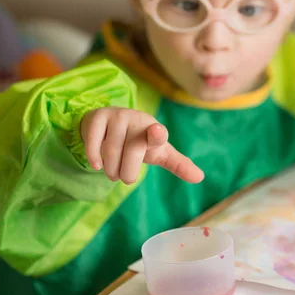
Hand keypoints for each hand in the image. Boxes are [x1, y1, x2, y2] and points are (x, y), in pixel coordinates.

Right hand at [80, 107, 203, 183]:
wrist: (110, 125)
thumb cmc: (139, 141)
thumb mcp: (159, 152)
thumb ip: (178, 164)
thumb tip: (200, 178)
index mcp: (155, 130)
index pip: (158, 134)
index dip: (157, 134)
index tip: (156, 132)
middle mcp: (137, 119)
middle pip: (132, 153)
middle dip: (128, 173)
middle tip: (125, 177)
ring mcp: (117, 117)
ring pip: (112, 152)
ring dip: (111, 170)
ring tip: (112, 172)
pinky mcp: (98, 118)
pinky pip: (93, 142)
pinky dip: (94, 156)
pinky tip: (96, 164)